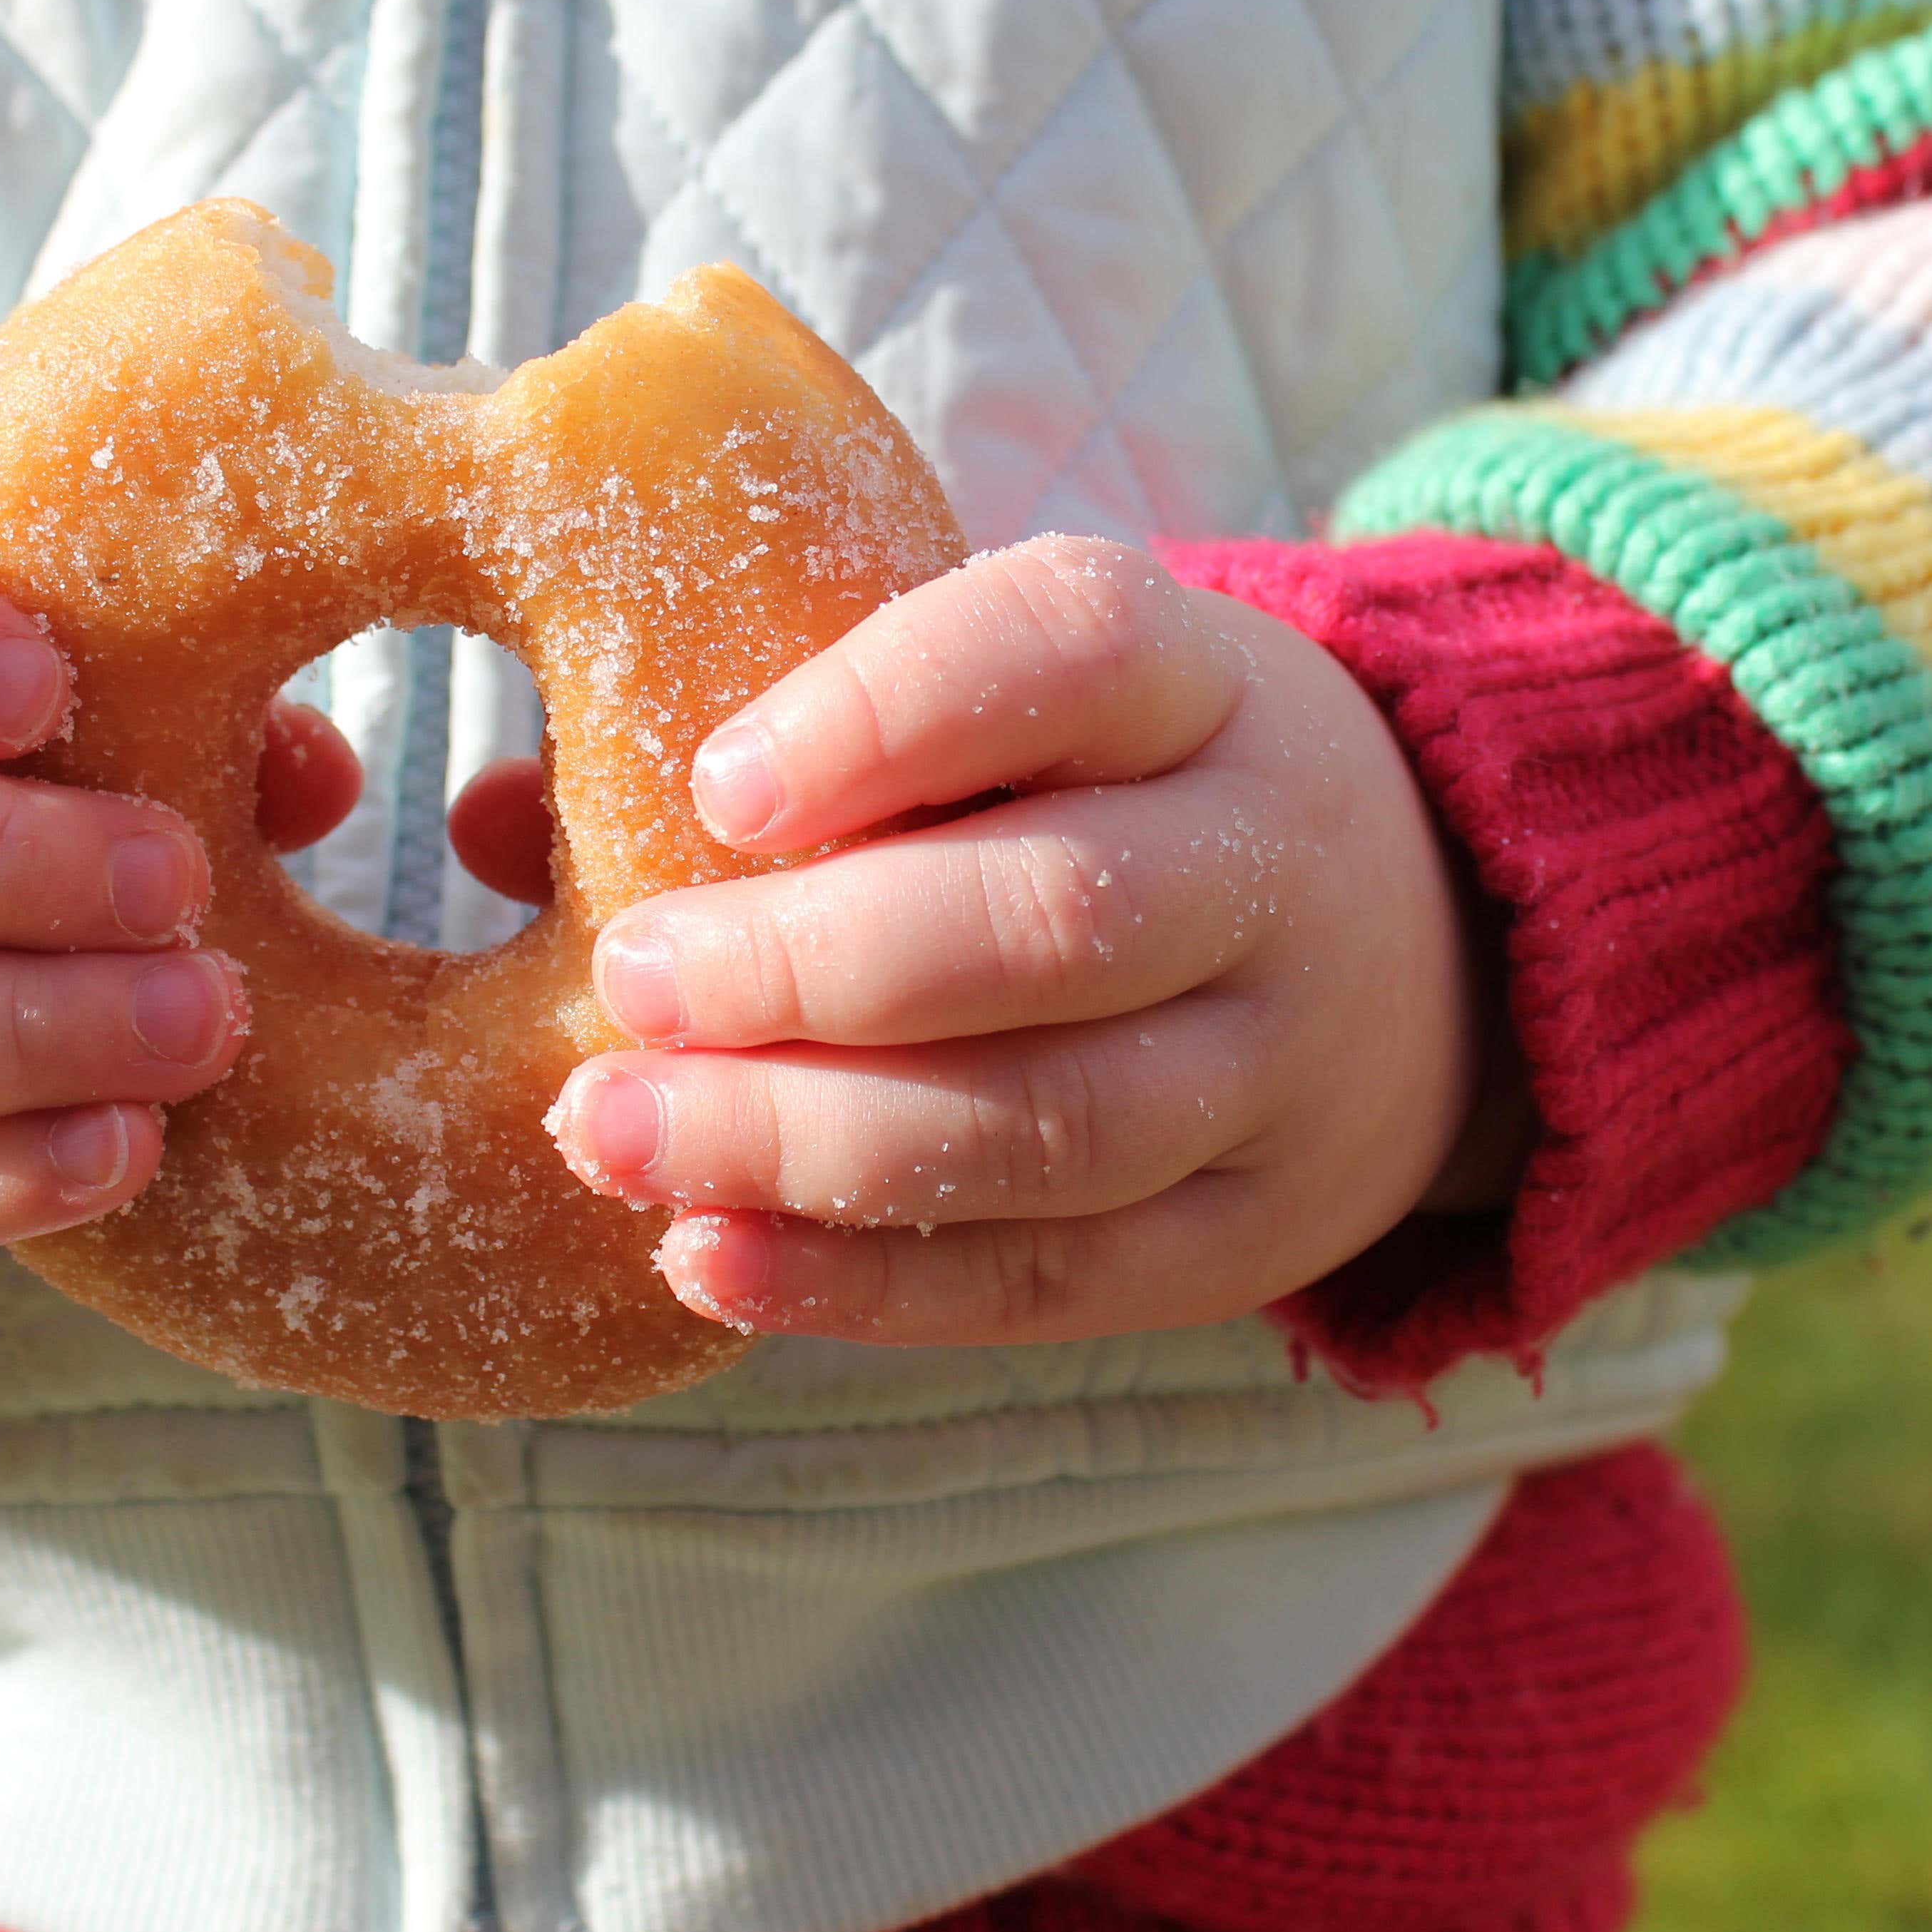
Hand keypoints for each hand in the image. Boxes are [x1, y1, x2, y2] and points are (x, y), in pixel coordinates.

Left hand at [538, 533, 1496, 1345]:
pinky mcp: (1250, 1233)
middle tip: (628, 983)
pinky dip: (867, 1283)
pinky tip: (706, 1258)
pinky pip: (1052, 1275)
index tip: (720, 781)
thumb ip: (805, 743)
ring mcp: (1280, 1069)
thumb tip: (491, 814)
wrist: (1440, 957)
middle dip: (812, 963)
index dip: (894, 709)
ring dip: (809, 1140)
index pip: (1074, 649)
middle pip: (1055, 919)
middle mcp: (1273, 870)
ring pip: (1051, 1120)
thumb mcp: (1041, 714)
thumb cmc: (1133, 802)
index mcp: (1212, 688)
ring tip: (612, 1131)